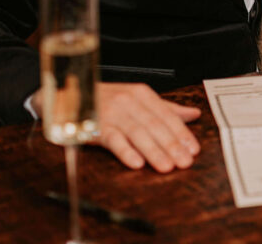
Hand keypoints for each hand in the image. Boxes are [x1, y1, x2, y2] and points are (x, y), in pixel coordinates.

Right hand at [35, 82, 201, 171]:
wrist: (68, 96)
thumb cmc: (106, 99)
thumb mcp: (137, 98)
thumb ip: (166, 108)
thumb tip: (194, 114)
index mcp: (141, 94)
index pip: (166, 115)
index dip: (181, 133)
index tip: (193, 149)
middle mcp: (128, 102)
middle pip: (154, 125)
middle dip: (172, 145)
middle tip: (185, 162)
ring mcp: (111, 114)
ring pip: (137, 133)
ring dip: (154, 151)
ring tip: (167, 166)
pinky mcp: (94, 126)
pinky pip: (112, 140)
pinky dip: (125, 151)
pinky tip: (136, 163)